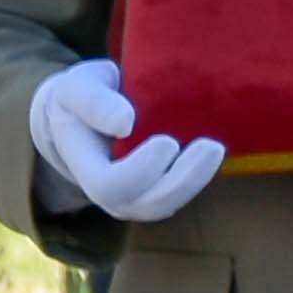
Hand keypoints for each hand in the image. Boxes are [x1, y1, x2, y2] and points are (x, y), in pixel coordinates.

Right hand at [28, 59, 226, 224]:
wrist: (85, 116)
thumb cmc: (81, 96)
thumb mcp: (77, 86)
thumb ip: (94, 102)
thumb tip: (126, 123)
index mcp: (84, 167)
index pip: (111, 186)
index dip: (142, 169)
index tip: (168, 141)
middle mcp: (106, 194)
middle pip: (146, 204)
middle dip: (182, 180)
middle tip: (213, 146)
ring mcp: (131, 198)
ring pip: (166, 205)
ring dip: (195, 181)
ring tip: (215, 149)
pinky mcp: (153, 194)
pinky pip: (177, 197)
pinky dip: (196, 178)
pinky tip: (209, 154)